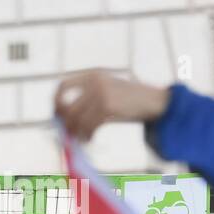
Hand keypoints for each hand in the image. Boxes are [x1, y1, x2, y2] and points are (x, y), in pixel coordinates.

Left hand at [53, 71, 170, 140]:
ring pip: (77, 119)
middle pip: (68, 107)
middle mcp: (95, 82)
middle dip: (66, 123)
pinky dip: (87, 135)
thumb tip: (64, 118)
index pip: (63, 86)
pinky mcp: (108, 106)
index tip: (58, 114)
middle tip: (69, 133)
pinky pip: (89, 125)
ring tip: (82, 138)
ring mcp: (102, 93)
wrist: (157, 102)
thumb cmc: (133, 100)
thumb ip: (89, 98)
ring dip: (77, 132)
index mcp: (94, 75)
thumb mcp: (110, 91)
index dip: (56, 101)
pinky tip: (90, 139)